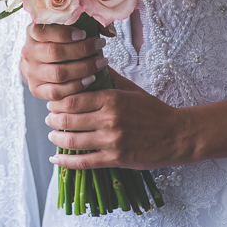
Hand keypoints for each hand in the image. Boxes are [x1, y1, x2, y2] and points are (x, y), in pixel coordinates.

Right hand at [19, 23, 107, 101]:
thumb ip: (90, 22)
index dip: (65, 33)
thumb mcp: (71, 26)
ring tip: (100, 63)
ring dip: (83, 69)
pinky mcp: (37, 89)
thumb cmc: (63, 40)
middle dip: (81, 50)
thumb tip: (110, 32)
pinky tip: (90, 79)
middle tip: (99, 46)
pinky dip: (76, 86)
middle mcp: (28, 52)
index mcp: (32, 32)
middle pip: (55, 53)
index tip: (84, 34)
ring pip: (58, 74)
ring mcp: (31, 73)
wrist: (45, 61)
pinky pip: (57, 92)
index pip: (44, 31)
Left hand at [44, 77, 193, 170]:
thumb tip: (90, 64)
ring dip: (57, 138)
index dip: (57, 101)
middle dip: (53, 118)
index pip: (72, 99)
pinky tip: (56, 159)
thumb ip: (109, 78)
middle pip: (68, 119)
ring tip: (52, 135)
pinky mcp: (115, 159)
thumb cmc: (153, 110)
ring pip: (73, 140)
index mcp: (112, 99)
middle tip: (49, 117)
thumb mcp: (131, 89)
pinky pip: (84, 162)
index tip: (52, 101)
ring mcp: (112, 141)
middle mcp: (109, 119)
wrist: (176, 135)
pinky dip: (66, 162)